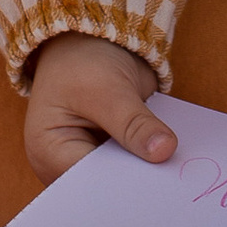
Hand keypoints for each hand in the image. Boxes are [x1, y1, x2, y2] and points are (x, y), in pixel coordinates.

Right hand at [23, 33, 174, 181]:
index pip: (87, 183)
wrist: (92, 39)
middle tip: (174, 184)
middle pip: (105, 186)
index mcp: (48, 152)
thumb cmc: (83, 60)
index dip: (121, 185)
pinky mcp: (112, 153)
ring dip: (148, 172)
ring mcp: (90, 160)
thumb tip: (164, 151)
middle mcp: (65, 164)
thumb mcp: (109, 89)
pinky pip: (134, 165)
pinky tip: (176, 161)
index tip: (156, 187)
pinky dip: (152, 160)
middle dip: (136, 182)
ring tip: (178, 175)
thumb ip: (134, 123)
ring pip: (122, 179)